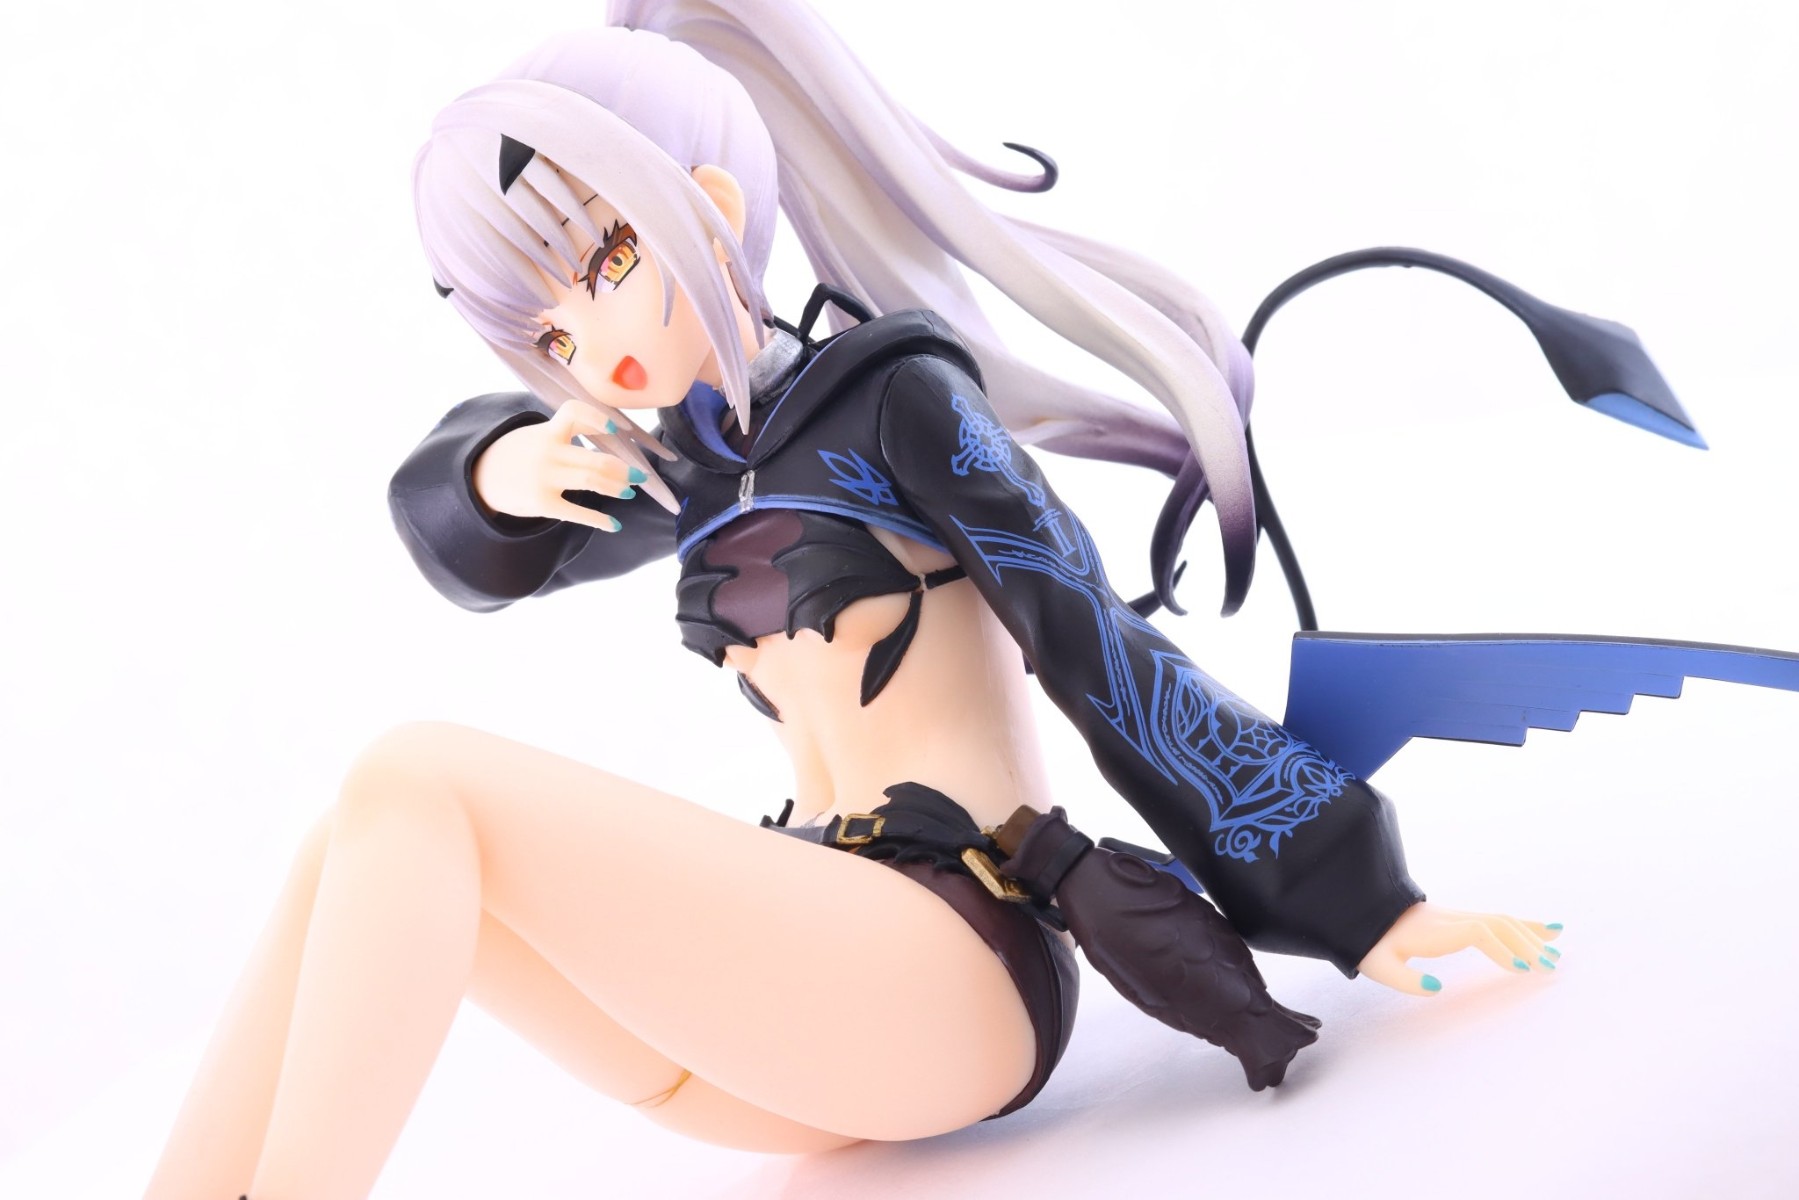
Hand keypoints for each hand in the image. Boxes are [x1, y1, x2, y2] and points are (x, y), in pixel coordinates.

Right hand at [473, 399, 655, 530]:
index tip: (616, 430)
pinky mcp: (542, 503)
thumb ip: (564, 433)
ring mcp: (545, 478)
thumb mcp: (535, 434)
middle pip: (595, 458)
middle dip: (623, 469)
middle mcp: (548, 452)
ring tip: (629, 492)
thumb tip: (606, 437)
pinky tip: (614, 524)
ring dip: (616, 487)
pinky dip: (599, 520)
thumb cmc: (517, 454)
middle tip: (640, 476)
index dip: (598, 419)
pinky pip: (577, 512)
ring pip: (591, 480)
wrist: (479, 477)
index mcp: (548, 431)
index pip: (575, 413)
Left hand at [1356, 902, 1561, 994]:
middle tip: (1551, 967)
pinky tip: (1546, 929)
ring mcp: (1457, 916)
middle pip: (1497, 923)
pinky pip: (1497, 919)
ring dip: (1530, 935)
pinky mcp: (1459, 918)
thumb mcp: (1379, 966)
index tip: (1522, 969)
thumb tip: (1437, 988)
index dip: (1501, 948)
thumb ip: (1405, 980)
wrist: (1363, 911)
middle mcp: (1450, 920)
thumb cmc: (1371, 944)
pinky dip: (1523, 925)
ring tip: (1557, 951)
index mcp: (1433, 932)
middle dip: (1526, 945)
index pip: (1476, 932)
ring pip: (1501, 919)